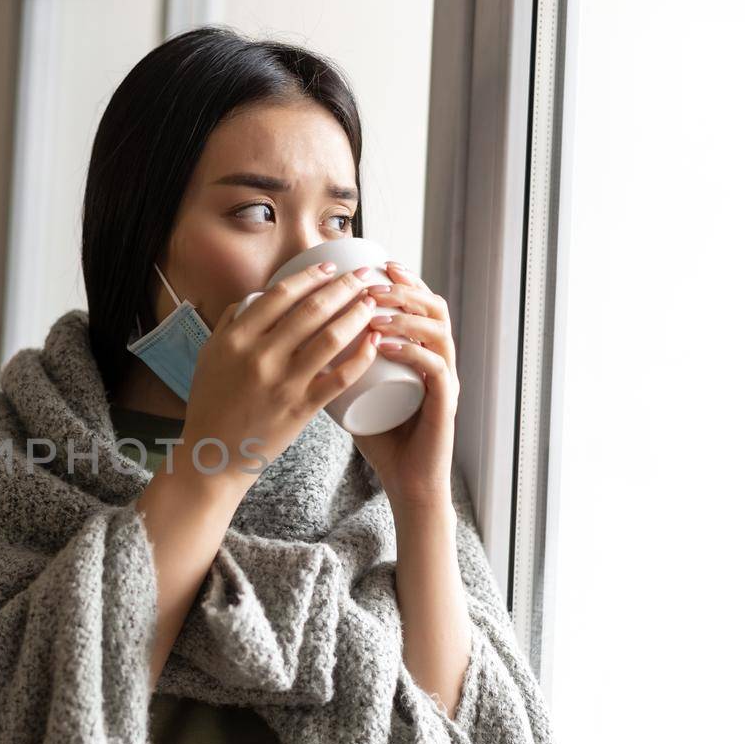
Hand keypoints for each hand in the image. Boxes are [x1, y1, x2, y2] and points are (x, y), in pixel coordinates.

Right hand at [180, 260, 383, 494]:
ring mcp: (283, 384)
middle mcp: (260, 357)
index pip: (279, 295)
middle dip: (344, 286)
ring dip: (357, 314)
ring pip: (330, 338)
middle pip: (312, 310)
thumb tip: (257, 297)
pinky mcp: (301, 408)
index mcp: (236, 339)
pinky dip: (361, 357)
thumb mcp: (209, 356)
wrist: (213, 454)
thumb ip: (230, 323)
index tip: (329, 266)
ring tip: (372, 302)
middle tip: (363, 275)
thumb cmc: (211, 404)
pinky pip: (339, 378)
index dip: (309, 275)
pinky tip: (374, 341)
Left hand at [349, 260, 459, 507]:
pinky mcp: (445, 404)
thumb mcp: (355, 391)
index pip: (420, 303)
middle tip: (375, 279)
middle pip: (434, 308)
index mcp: (422, 351)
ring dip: (406, 316)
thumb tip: (298, 338)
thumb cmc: (381, 435)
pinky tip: (385, 344)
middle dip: (405, 288)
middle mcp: (440, 359)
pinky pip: (435, 369)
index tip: (376, 264)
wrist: (406, 480)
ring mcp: (446, 380)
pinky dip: (411, 352)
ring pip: (438, 332)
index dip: (403, 280)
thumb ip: (336, 365)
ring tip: (373, 310)